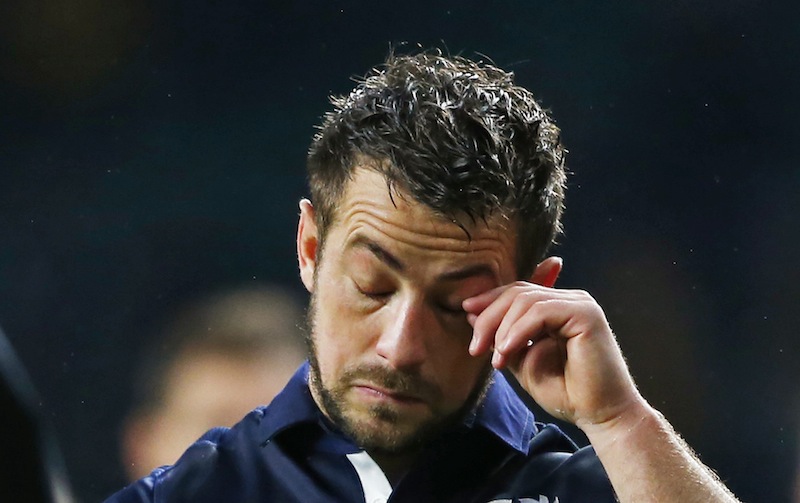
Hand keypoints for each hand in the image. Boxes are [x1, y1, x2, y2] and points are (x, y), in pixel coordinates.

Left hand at [463, 257, 641, 428]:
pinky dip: (517, 331)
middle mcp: (570, 299)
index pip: (518, 291)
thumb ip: (503, 336)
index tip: (466, 312)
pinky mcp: (586, 314)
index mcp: (557, 306)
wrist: (599, 416)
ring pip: (525, 300)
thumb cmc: (567, 392)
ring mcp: (580, 304)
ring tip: (495, 359)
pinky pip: (540, 312)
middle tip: (475, 347)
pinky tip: (506, 351)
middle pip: (518, 292)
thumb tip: (472, 311)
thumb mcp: (523, 360)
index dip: (490, 299)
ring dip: (501, 329)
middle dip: (489, 316)